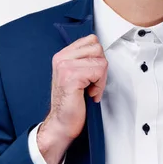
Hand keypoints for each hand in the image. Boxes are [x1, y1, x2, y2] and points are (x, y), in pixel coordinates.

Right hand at [37, 34, 107, 163]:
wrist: (61, 123)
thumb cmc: (71, 102)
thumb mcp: (76, 75)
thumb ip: (84, 60)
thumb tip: (100, 52)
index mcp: (62, 55)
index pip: (91, 40)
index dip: (98, 58)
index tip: (92, 74)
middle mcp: (61, 58)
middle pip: (97, 48)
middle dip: (101, 68)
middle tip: (93, 83)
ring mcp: (65, 66)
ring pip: (100, 61)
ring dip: (101, 78)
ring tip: (90, 89)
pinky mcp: (71, 76)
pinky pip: (99, 72)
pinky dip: (99, 86)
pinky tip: (90, 94)